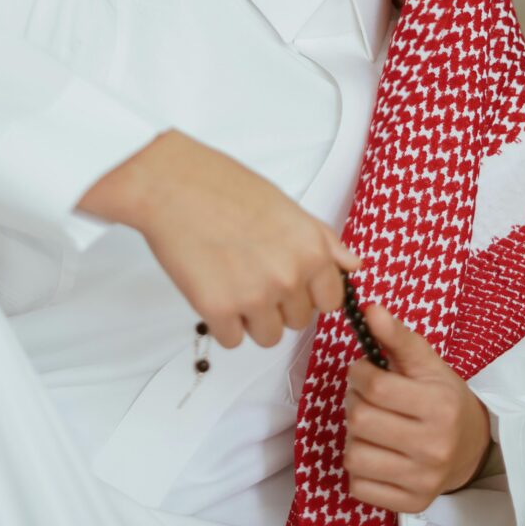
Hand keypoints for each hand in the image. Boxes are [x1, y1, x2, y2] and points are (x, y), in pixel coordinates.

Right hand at [78, 129, 360, 348]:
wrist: (172, 185)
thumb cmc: (224, 187)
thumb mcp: (285, 205)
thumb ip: (322, 239)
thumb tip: (352, 264)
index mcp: (311, 248)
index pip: (331, 300)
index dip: (309, 293)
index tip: (290, 283)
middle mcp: (290, 276)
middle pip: (298, 321)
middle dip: (278, 304)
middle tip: (250, 271)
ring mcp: (255, 296)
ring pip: (267, 336)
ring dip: (251, 318)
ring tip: (231, 281)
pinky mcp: (218, 311)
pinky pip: (232, 340)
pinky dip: (221, 322)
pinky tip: (212, 289)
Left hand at [344, 305, 490, 513]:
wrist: (472, 444)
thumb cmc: (441, 396)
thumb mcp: (425, 361)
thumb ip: (396, 335)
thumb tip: (369, 309)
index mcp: (439, 405)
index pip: (375, 387)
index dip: (358, 373)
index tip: (364, 371)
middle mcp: (433, 446)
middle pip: (361, 420)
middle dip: (354, 402)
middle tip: (365, 398)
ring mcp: (423, 479)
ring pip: (354, 455)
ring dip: (353, 437)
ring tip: (370, 427)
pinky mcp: (412, 503)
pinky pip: (358, 487)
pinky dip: (359, 468)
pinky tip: (376, 453)